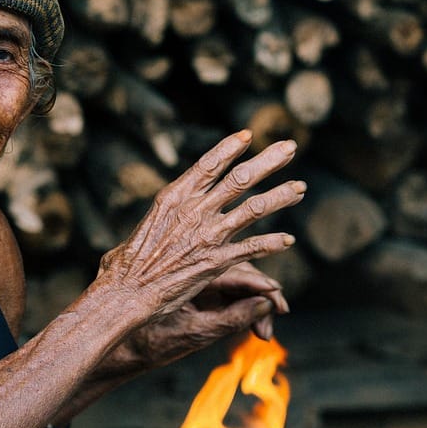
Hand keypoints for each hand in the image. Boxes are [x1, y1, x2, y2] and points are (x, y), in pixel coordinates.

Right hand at [94, 130, 304, 324]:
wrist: (126, 292)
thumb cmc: (129, 262)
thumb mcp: (150, 223)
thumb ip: (171, 211)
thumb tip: (176, 206)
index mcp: (175, 196)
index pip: (208, 163)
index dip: (230, 147)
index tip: (249, 135)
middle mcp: (195, 210)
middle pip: (240, 178)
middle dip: (269, 160)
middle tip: (289, 146)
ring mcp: (208, 235)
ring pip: (254, 208)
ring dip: (280, 196)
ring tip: (300, 188)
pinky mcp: (217, 262)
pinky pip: (252, 248)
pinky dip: (272, 243)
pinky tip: (287, 240)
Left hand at [108, 262, 290, 376]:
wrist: (117, 350)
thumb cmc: (145, 339)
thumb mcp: (192, 333)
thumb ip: (229, 320)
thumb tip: (265, 305)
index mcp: (188, 267)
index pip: (232, 265)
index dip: (259, 283)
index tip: (276, 299)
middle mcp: (193, 270)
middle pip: (240, 271)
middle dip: (262, 296)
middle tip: (275, 319)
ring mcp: (196, 283)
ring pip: (237, 285)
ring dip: (255, 306)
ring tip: (265, 332)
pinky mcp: (197, 296)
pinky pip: (227, 297)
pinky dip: (243, 312)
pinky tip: (257, 328)